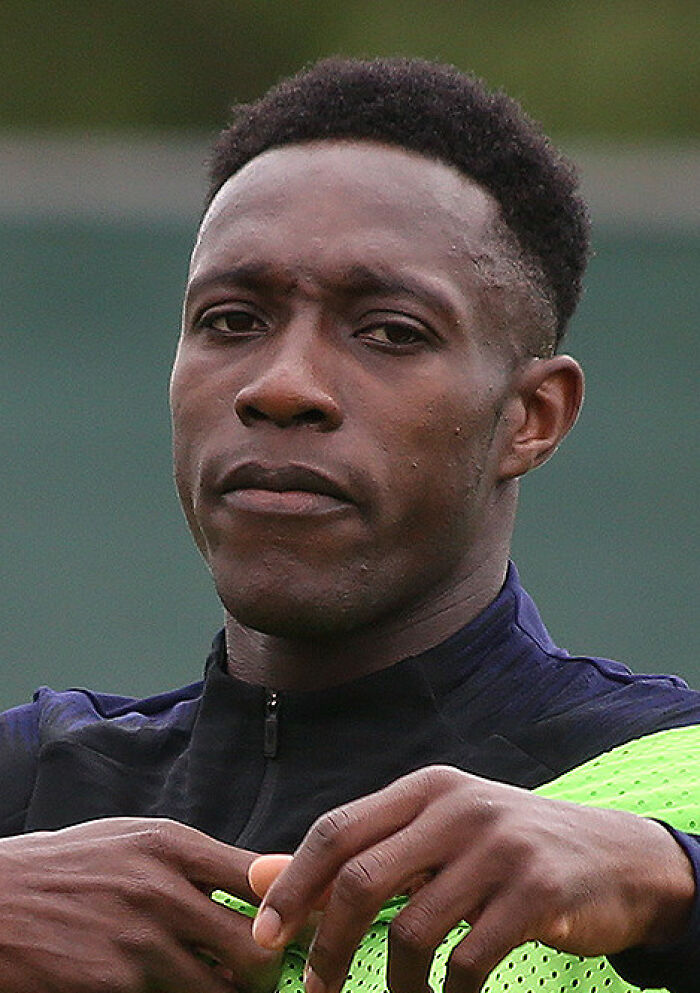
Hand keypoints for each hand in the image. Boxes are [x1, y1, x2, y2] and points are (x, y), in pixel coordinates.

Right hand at [0, 816, 281, 992]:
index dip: (289, 905)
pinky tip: (165, 991)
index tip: (296, 924)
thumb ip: (193, 860)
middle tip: (258, 978)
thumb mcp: (130, 840)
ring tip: (215, 988)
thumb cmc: (64, 868)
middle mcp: (162, 890)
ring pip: (221, 991)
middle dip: (266, 971)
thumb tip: (260, 877)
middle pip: (256, 946)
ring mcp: (138, 943)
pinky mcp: (114, 986)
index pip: (261, 875)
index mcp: (171, 844)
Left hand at [251, 766, 694, 992]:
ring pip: (412, 928)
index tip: (265, 937)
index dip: (292, 886)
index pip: (337, 831)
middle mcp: (456, 807)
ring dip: (394, 982)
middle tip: (317, 987)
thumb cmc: (505, 849)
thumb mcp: (432, 837)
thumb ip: (356, 853)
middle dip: (328, 943)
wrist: (615, 857)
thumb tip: (259, 875)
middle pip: (362, 878)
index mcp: (425, 789)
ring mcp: (499, 846)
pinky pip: (469, 959)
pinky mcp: (537, 890)